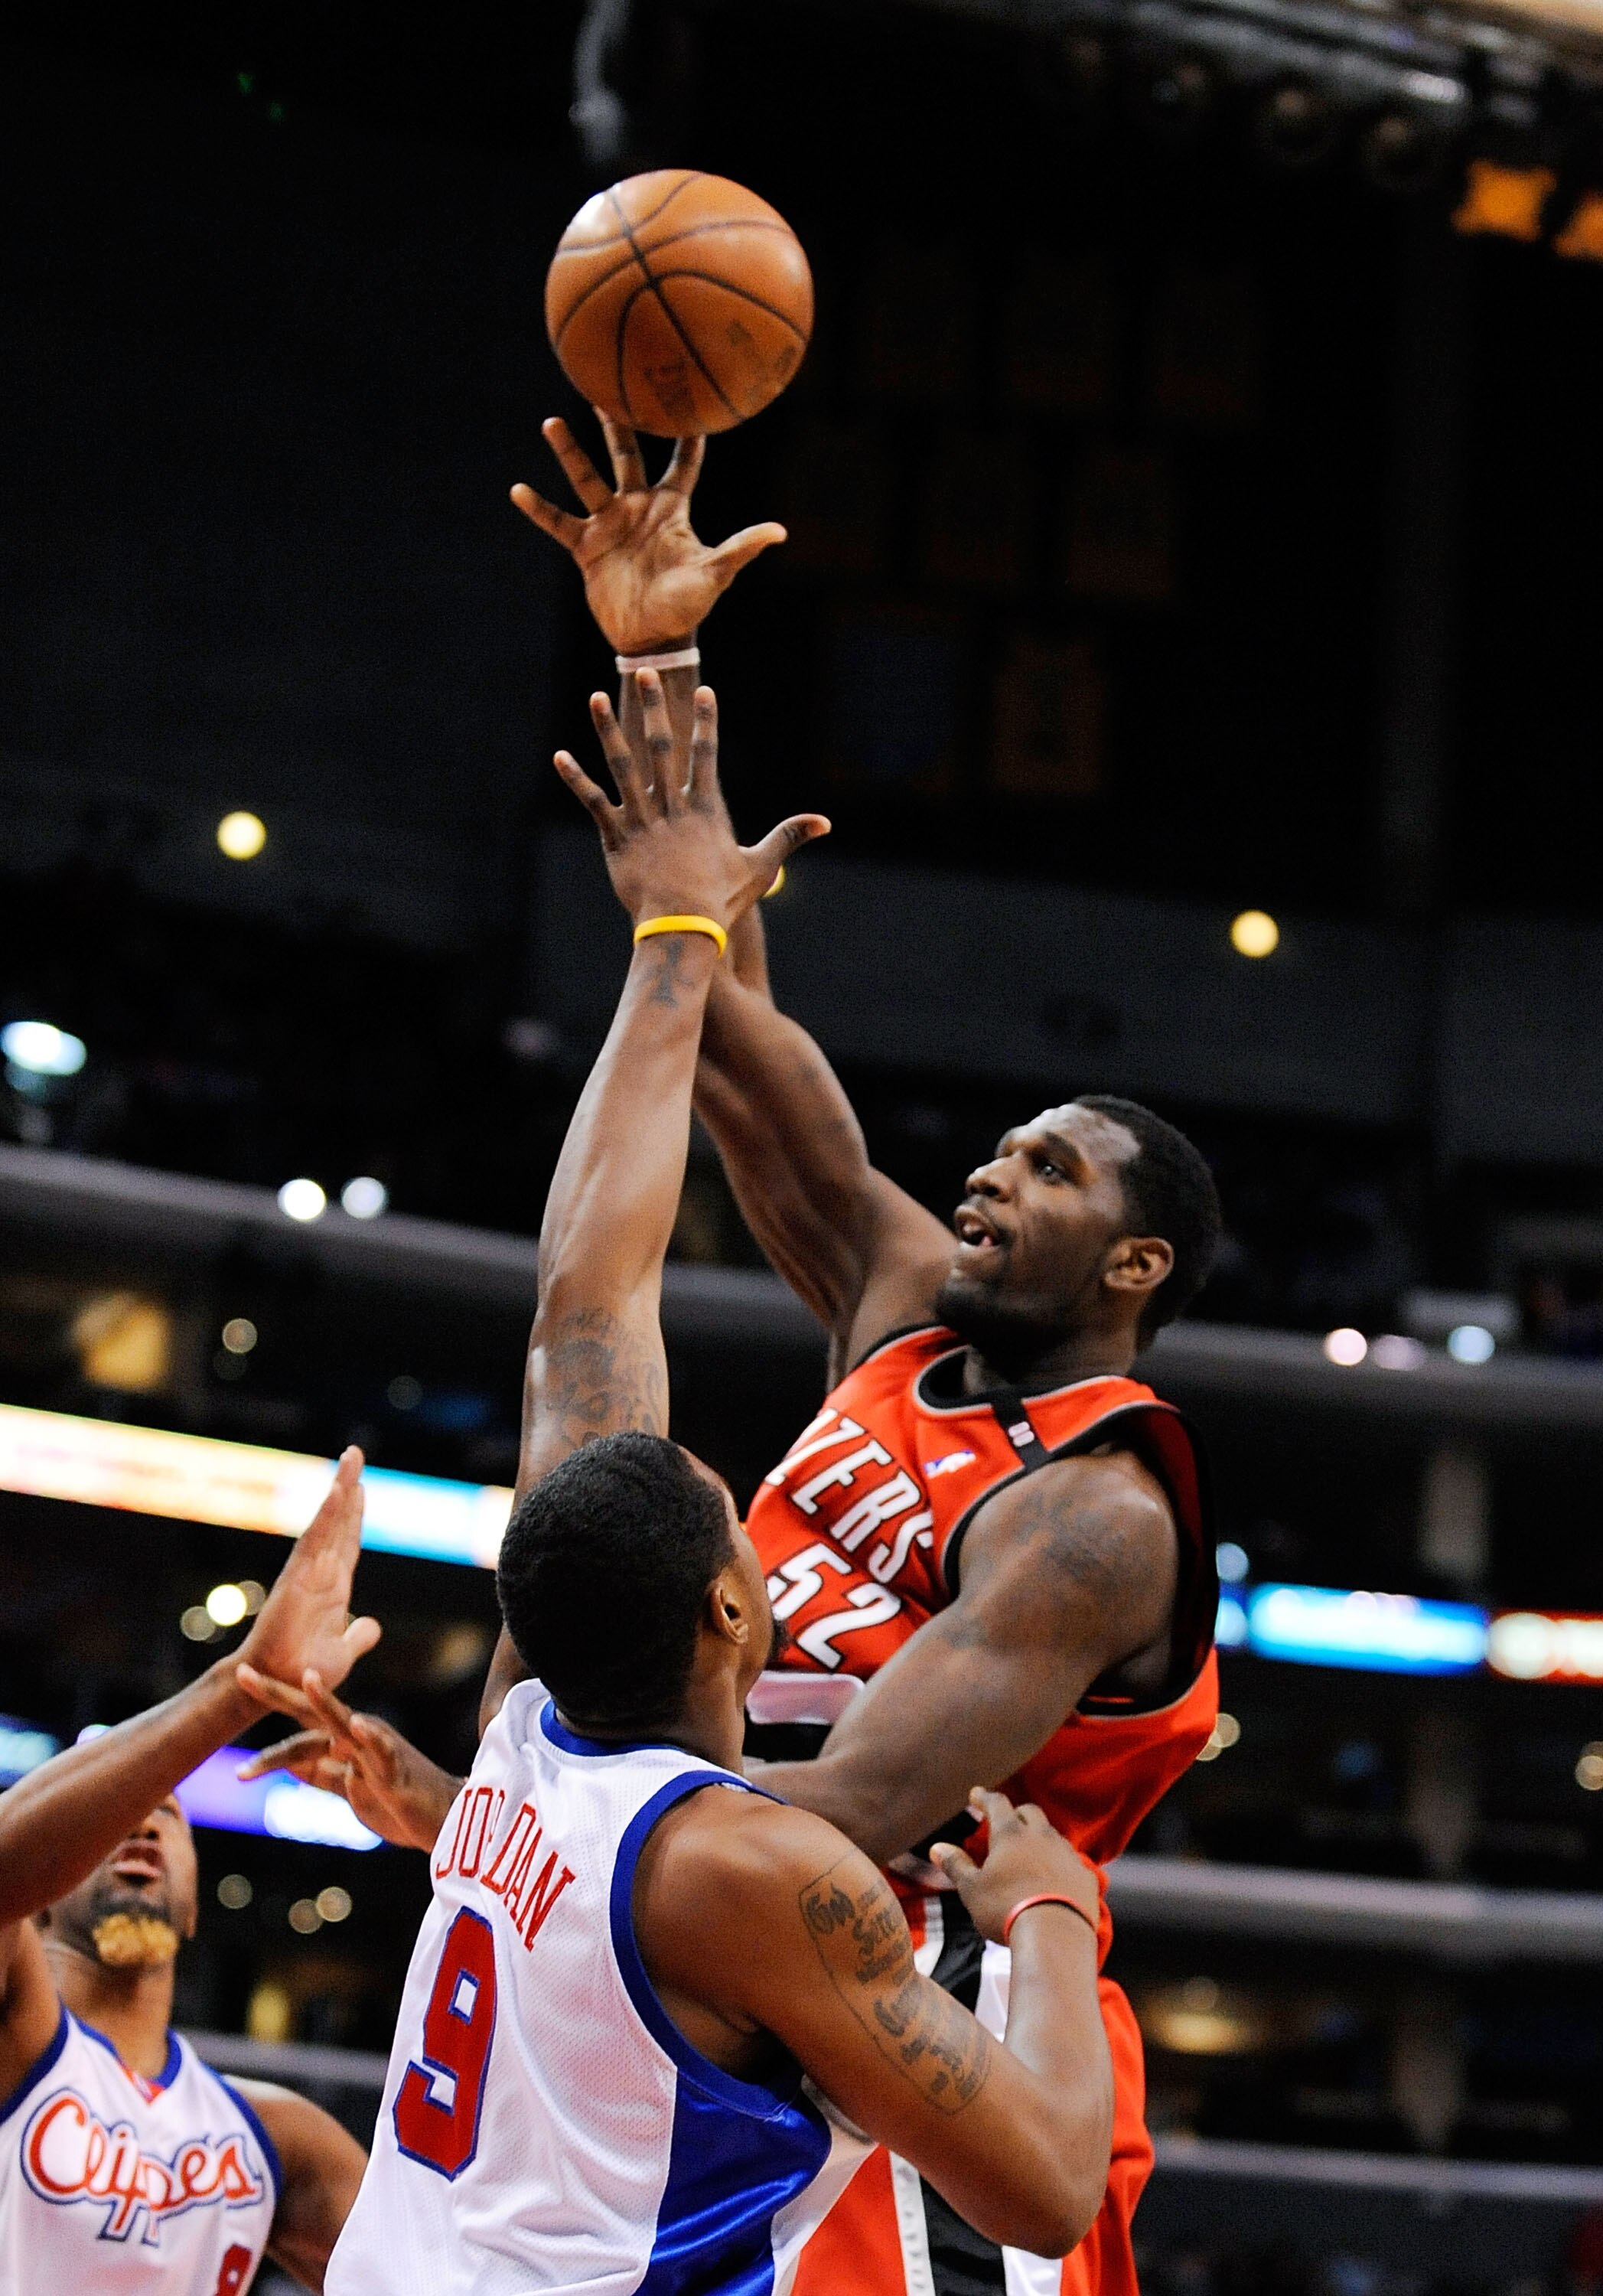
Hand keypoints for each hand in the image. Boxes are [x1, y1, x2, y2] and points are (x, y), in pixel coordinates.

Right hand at [234, 1449, 380, 1701]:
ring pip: (328, 1522)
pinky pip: (316, 1540)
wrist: (279, 1686)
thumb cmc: (305, 1672)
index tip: (361, 1487)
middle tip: (355, 1454)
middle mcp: (321, 1574)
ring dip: (340, 1489)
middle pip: (340, 1522)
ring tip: (351, 1458)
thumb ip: (358, 1637)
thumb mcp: (343, 1652)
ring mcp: (309, 1573)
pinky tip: (339, 1490)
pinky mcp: (298, 1578)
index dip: (355, 1515)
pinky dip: (328, 1515)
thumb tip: (371, 1626)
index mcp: (334, 1588)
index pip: (348, 1542)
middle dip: (349, 1488)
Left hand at [234, 1666, 460, 1852]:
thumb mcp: (351, 1791)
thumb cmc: (399, 1805)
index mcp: (346, 1744)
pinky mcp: (397, 1769)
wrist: (445, 1820)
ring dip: (327, 1701)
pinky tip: (357, 1724)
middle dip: (277, 1694)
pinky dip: (371, 1737)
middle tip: (242, 1673)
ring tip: (309, 1678)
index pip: (299, 1736)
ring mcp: (378, 1751)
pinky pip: (383, 1750)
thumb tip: (289, 1763)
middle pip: (312, 1713)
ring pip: (345, 1723)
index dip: (268, 1746)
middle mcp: (358, 1738)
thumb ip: (323, 1774)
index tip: (238, 1741)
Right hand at [510, 415, 784, 654]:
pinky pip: (558, 523)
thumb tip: (780, 532)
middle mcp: (638, 508)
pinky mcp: (586, 547)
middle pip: (626, 456)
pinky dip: (538, 509)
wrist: (652, 639)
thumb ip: (740, 549)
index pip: (682, 463)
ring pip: (586, 479)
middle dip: (617, 424)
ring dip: (569, 453)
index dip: (687, 435)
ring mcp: (609, 525)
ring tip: (552, 423)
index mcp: (670, 510)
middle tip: (604, 389)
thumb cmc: (688, 607)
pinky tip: (517, 490)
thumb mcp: (714, 575)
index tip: (687, 396)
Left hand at [556, 672, 828, 932]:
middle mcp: (671, 806)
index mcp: (705, 809)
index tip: (704, 690)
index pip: (706, 754)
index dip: (707, 721)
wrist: (683, 926)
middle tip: (646, 673)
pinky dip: (576, 780)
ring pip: (622, 765)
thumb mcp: (760, 865)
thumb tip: (825, 822)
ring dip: (608, 729)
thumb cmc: (722, 899)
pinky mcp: (616, 837)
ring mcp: (641, 820)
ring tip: (597, 697)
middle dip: (654, 707)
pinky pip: (594, 802)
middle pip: (661, 746)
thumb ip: (788, 836)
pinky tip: (560, 756)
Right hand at [929, 1789, 1100, 1947]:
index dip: (985, 1797)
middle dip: (1016, 1813)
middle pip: (1030, 1812)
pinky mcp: (1085, 1875)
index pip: (997, 1803)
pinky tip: (1055, 1877)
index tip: (976, 1794)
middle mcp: (1041, 1836)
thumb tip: (937, 1847)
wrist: (1055, 1936)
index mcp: (1010, 1834)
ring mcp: (1067, 1854)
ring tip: (1030, 1851)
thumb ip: (956, 1865)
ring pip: (1052, 1835)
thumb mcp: (972, 1890)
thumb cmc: (1006, 1910)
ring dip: (1040, 1838)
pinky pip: (1071, 1861)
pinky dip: (1060, 1863)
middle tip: (1006, 1820)